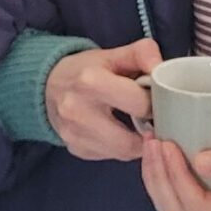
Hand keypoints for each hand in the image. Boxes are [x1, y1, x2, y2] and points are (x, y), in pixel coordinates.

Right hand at [45, 38, 161, 160]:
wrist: (47, 86)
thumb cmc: (86, 69)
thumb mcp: (113, 54)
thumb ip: (142, 53)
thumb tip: (162, 68)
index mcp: (91, 82)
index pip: (139, 104)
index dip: (155, 103)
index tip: (157, 100)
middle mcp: (78, 112)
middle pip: (131, 141)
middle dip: (148, 131)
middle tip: (152, 119)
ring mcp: (74, 135)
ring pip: (123, 153)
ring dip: (137, 143)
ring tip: (138, 126)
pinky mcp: (76, 149)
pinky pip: (110, 156)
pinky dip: (120, 147)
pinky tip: (118, 132)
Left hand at [140, 115, 210, 210]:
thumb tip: (201, 164)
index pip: (197, 204)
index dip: (178, 177)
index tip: (168, 145)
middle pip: (177, 207)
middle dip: (160, 175)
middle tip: (154, 140)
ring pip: (167, 203)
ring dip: (153, 175)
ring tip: (151, 142)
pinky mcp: (196, 198)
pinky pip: (168, 193)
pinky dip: (156, 174)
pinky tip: (154, 150)